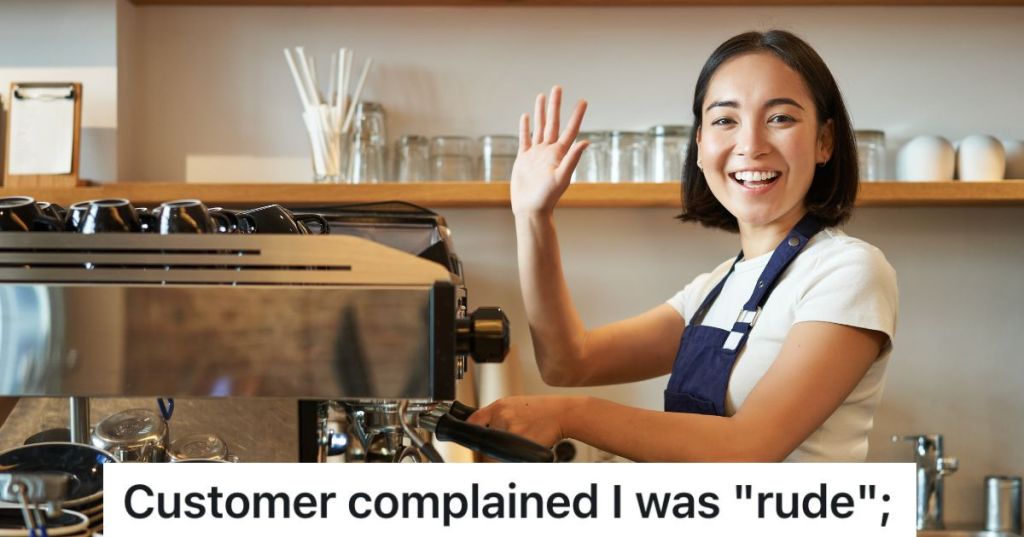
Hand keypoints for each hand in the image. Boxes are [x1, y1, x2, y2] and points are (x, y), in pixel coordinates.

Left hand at [466, 395, 579, 447]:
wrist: (562, 413)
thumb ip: (499, 415)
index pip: (473, 420)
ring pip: (495, 453)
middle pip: (484, 442)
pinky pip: (509, 458)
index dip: (469, 431)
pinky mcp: (520, 443)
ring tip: (518, 446)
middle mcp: (502, 417)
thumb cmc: (542, 410)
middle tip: (503, 447)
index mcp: (499, 406)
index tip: (470, 438)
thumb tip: (484, 428)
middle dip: (490, 448)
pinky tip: (524, 448)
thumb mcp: (516, 404)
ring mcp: (510, 430)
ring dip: (502, 456)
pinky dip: (514, 458)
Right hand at [510, 86, 588, 217]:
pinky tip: (526, 116)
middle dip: (555, 105)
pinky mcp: (523, 159)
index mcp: (559, 153)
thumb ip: (572, 159)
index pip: (570, 129)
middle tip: (558, 87)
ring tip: (542, 96)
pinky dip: (525, 127)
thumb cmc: (547, 197)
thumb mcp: (562, 177)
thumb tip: (586, 142)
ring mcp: (536, 154)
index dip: (577, 115)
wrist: (531, 209)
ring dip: (540, 112)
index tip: (583, 100)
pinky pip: (525, 139)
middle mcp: (549, 151)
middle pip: (552, 122)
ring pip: (538, 127)